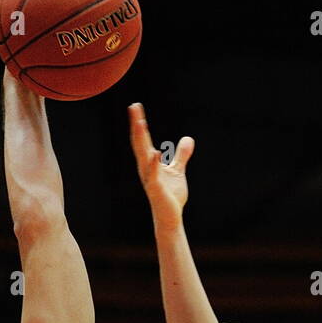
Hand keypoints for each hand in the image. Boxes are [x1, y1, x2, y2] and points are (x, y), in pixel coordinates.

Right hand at [128, 102, 193, 228]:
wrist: (170, 216)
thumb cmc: (171, 195)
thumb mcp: (177, 170)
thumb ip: (181, 155)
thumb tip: (188, 138)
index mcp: (149, 162)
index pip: (142, 139)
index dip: (138, 123)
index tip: (135, 106)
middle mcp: (145, 168)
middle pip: (139, 143)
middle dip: (136, 125)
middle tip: (133, 107)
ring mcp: (149, 178)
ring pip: (143, 155)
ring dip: (141, 139)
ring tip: (140, 123)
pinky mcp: (156, 189)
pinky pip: (154, 175)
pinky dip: (154, 164)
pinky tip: (155, 153)